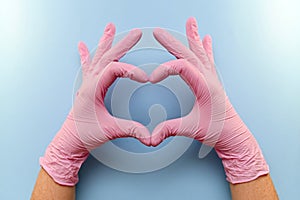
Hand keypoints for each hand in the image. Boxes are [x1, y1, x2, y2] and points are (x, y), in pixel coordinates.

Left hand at [40, 23, 150, 185]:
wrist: (69, 141)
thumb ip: (130, 130)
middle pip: (107, 57)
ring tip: (110, 28)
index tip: (144, 78)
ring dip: (106, 42)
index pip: (114, 70)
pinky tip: (82, 46)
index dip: (131, 70)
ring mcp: (87, 83)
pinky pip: (87, 66)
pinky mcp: (87, 87)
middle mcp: (89, 83)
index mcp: (93, 89)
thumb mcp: (109, 131)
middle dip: (123, 44)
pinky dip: (86, 54)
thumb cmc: (83, 134)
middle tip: (135, 34)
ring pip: (98, 57)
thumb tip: (147, 133)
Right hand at [149, 17, 268, 183]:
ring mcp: (212, 78)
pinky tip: (206, 39)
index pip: (183, 67)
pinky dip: (206, 47)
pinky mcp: (212, 81)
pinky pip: (208, 60)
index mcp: (205, 86)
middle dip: (172, 42)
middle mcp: (210, 79)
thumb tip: (152, 136)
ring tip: (190, 23)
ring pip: (200, 53)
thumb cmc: (218, 131)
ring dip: (193, 37)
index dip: (165, 69)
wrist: (234, 136)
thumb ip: (170, 130)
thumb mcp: (192, 130)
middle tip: (159, 32)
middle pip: (189, 54)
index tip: (153, 78)